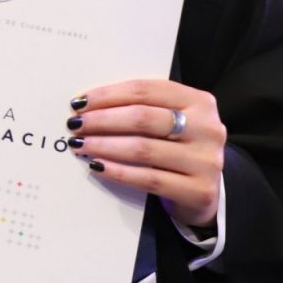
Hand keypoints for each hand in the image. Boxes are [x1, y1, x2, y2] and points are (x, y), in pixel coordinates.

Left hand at [67, 80, 225, 228]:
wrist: (207, 191)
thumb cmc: (179, 148)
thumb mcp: (171, 121)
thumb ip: (143, 108)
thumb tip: (89, 104)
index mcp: (199, 102)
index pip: (145, 91)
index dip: (108, 95)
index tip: (80, 102)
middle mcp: (207, 128)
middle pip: (142, 118)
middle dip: (102, 120)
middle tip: (75, 124)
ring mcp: (206, 161)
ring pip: (143, 149)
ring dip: (104, 146)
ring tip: (81, 144)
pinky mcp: (199, 191)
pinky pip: (148, 179)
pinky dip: (118, 171)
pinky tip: (97, 166)